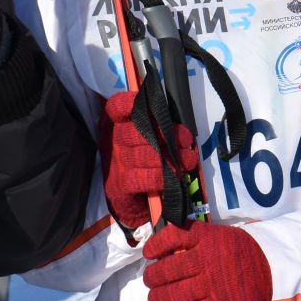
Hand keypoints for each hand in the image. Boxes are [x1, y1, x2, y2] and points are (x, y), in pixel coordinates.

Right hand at [101, 85, 198, 230]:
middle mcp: (112, 141)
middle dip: (164, 135)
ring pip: (140, 155)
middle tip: (186, 141)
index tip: (146, 103)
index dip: (129, 103)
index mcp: (117, 124)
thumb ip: (158, 128)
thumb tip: (181, 130)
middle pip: (133, 131)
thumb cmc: (143, 159)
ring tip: (188, 159)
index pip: (116, 107)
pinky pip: (140, 178)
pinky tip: (173, 176)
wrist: (131, 197)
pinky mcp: (119, 184)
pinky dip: (159, 177)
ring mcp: (115, 163)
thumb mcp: (148, 139)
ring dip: (168, 157)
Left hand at [141, 221, 272, 300]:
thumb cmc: (245, 252)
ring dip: (159, 297)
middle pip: (167, 269)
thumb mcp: (222, 235)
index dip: (155, 245)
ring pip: (174, 293)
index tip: (149, 253)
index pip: (172, 237)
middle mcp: (207, 259)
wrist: (274, 271)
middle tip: (150, 279)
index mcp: (208, 238)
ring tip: (156, 297)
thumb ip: (197, 239)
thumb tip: (167, 249)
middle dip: (152, 277)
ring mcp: (213, 284)